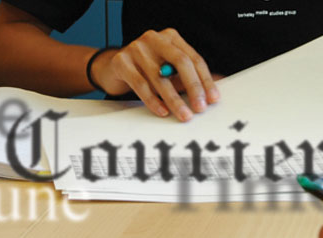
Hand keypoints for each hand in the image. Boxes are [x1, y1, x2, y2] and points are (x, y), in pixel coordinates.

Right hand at [92, 29, 219, 121]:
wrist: (110, 68)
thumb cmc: (144, 71)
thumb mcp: (167, 71)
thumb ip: (187, 79)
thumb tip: (211, 94)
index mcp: (170, 37)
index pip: (193, 58)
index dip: (205, 79)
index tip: (213, 98)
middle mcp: (154, 39)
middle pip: (180, 62)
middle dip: (193, 87)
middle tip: (200, 107)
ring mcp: (136, 48)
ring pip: (160, 77)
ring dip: (175, 99)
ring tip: (184, 114)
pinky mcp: (121, 61)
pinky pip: (141, 84)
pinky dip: (153, 100)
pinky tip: (162, 111)